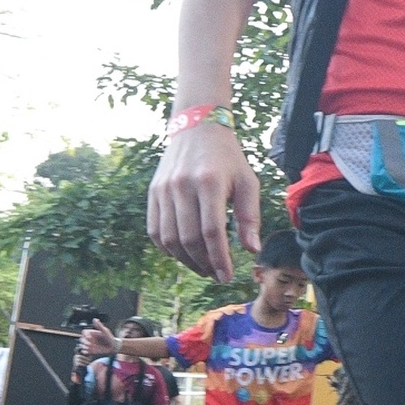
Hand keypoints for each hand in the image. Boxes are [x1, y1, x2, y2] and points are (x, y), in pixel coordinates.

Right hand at [78, 322, 115, 359]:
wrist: (112, 346)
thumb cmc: (109, 337)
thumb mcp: (105, 331)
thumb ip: (99, 325)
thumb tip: (95, 319)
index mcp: (91, 333)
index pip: (84, 332)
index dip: (85, 335)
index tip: (90, 337)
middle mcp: (89, 338)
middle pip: (81, 339)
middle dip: (84, 342)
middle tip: (90, 344)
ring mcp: (89, 344)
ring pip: (81, 345)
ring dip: (84, 347)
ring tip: (91, 347)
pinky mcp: (90, 350)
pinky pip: (84, 351)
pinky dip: (85, 351)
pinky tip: (89, 351)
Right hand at [147, 117, 254, 280]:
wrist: (197, 128)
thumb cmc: (228, 159)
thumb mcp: (247, 181)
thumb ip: (250, 216)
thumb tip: (252, 250)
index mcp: (209, 183)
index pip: (212, 231)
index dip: (219, 259)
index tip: (227, 276)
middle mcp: (182, 186)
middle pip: (189, 238)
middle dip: (204, 264)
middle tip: (216, 275)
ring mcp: (164, 189)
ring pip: (169, 238)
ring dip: (186, 260)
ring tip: (203, 268)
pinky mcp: (153, 193)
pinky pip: (155, 230)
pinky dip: (168, 248)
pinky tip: (184, 254)